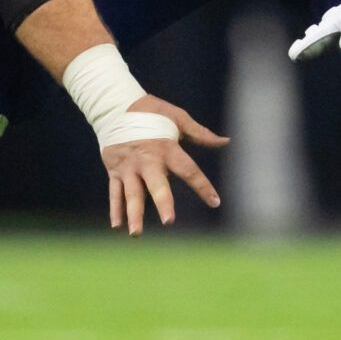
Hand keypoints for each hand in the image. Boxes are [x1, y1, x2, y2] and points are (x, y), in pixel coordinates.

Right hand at [100, 96, 226, 236]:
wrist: (115, 106)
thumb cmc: (152, 112)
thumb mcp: (177, 117)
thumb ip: (201, 133)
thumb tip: (226, 141)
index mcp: (166, 147)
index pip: (188, 170)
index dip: (202, 186)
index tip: (215, 202)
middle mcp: (147, 160)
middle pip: (156, 184)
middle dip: (162, 202)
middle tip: (169, 221)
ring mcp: (129, 167)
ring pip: (131, 193)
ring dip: (133, 214)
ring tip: (135, 233)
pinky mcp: (115, 170)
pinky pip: (115, 192)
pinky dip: (116, 208)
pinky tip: (118, 226)